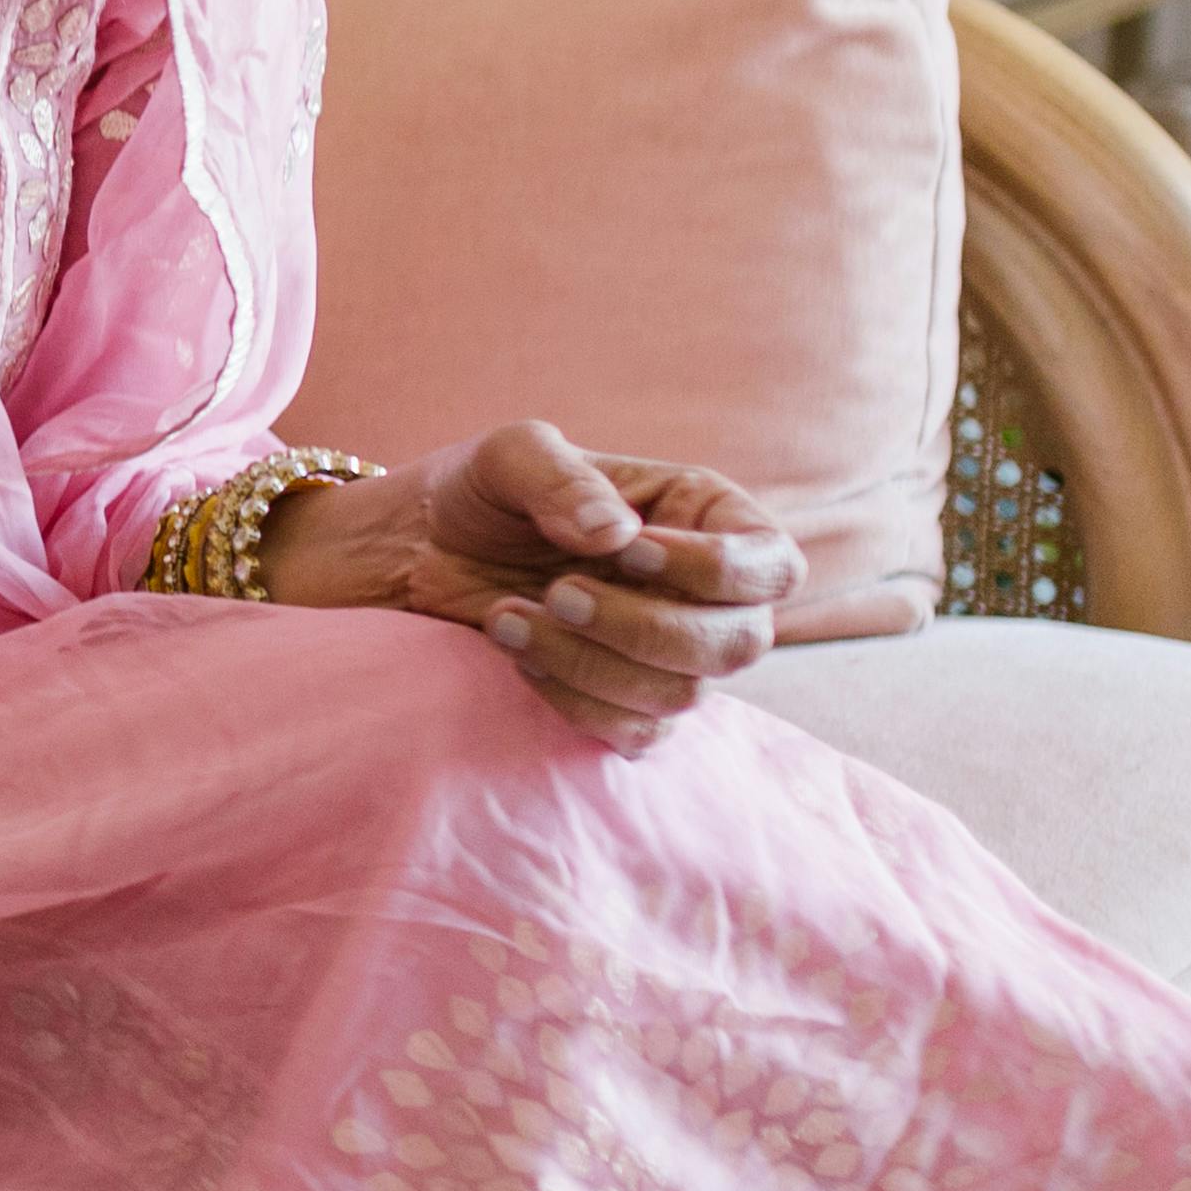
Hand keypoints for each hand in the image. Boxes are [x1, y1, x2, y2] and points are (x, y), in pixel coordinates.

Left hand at [261, 419, 796, 749]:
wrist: (419, 553)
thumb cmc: (481, 492)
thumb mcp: (510, 457)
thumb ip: (562, 480)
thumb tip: (616, 535)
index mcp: (702, 518)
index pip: (772, 563)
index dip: (718, 570)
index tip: (627, 552)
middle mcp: (703, 592)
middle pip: (740, 642)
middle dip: (644, 627)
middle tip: (555, 593)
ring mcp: (669, 654)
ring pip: (684, 693)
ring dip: (591, 663)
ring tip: (506, 619)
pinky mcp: (627, 701)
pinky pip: (638, 733)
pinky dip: (577, 704)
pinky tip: (520, 660)